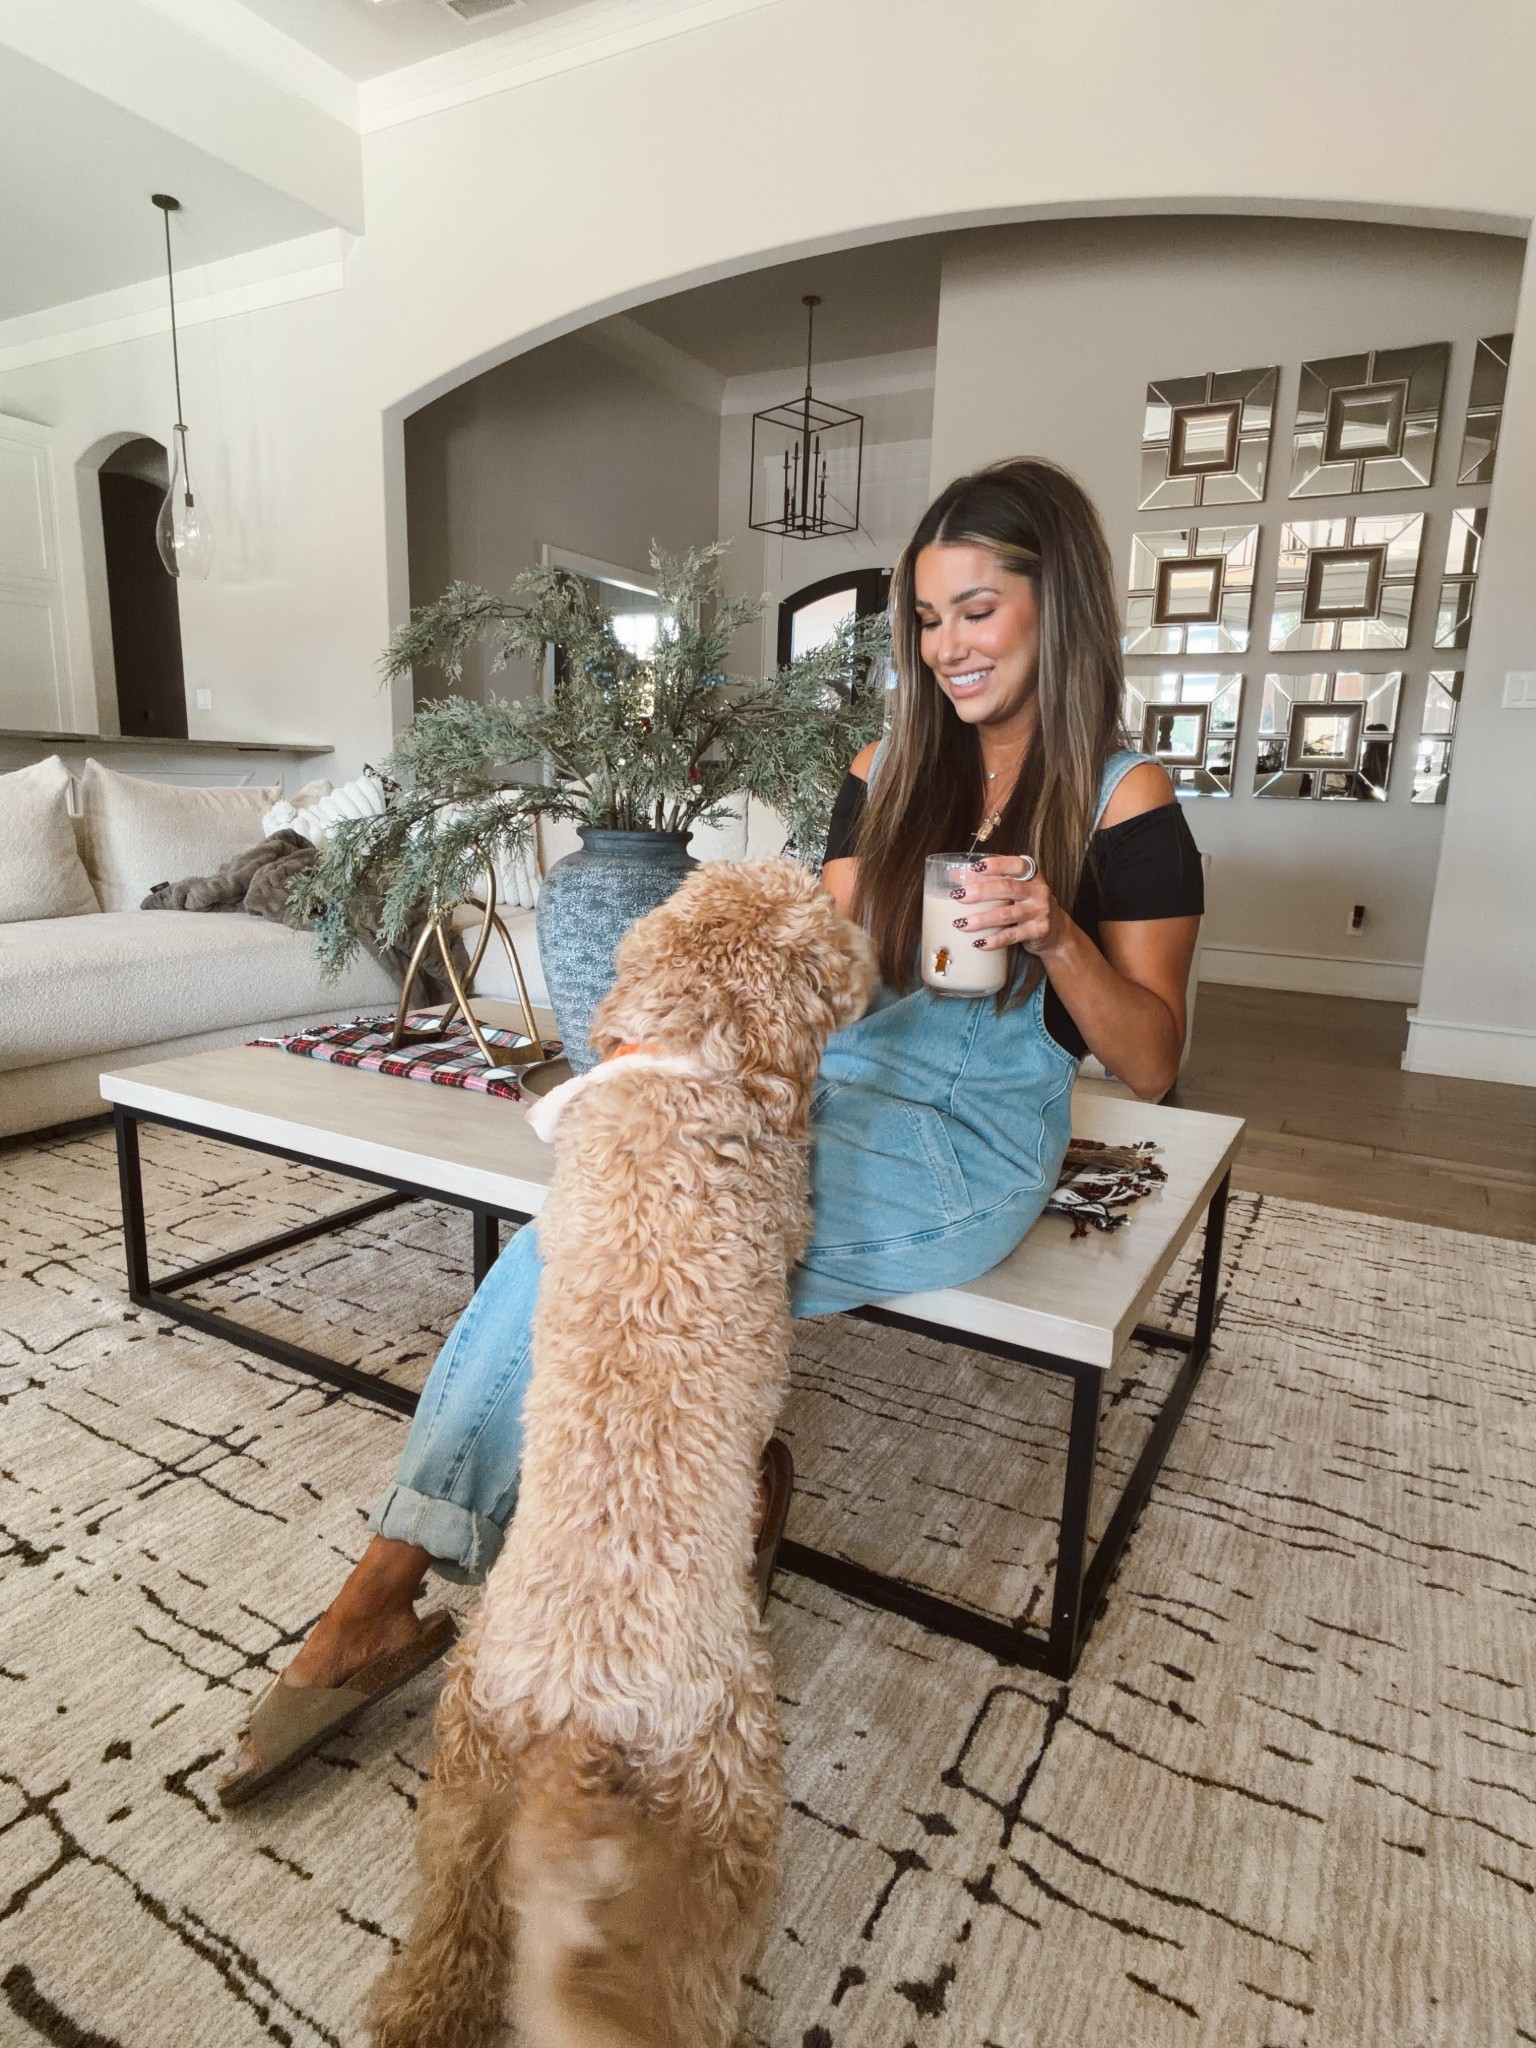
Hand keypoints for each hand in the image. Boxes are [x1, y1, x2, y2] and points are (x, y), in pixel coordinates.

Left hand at [949, 855, 1070, 956]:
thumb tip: (954, 874)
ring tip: (960, 923)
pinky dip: (994, 940)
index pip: (1016, 865)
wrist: (1056, 931)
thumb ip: (988, 880)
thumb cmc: (1028, 904)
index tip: (975, 867)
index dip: (996, 865)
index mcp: (1031, 875)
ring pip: (1007, 914)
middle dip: (980, 891)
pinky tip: (978, 943)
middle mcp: (1038, 891)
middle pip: (1007, 888)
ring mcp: (1039, 911)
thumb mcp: (1014, 888)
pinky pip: (1012, 936)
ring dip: (981, 919)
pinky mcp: (1038, 931)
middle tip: (958, 896)